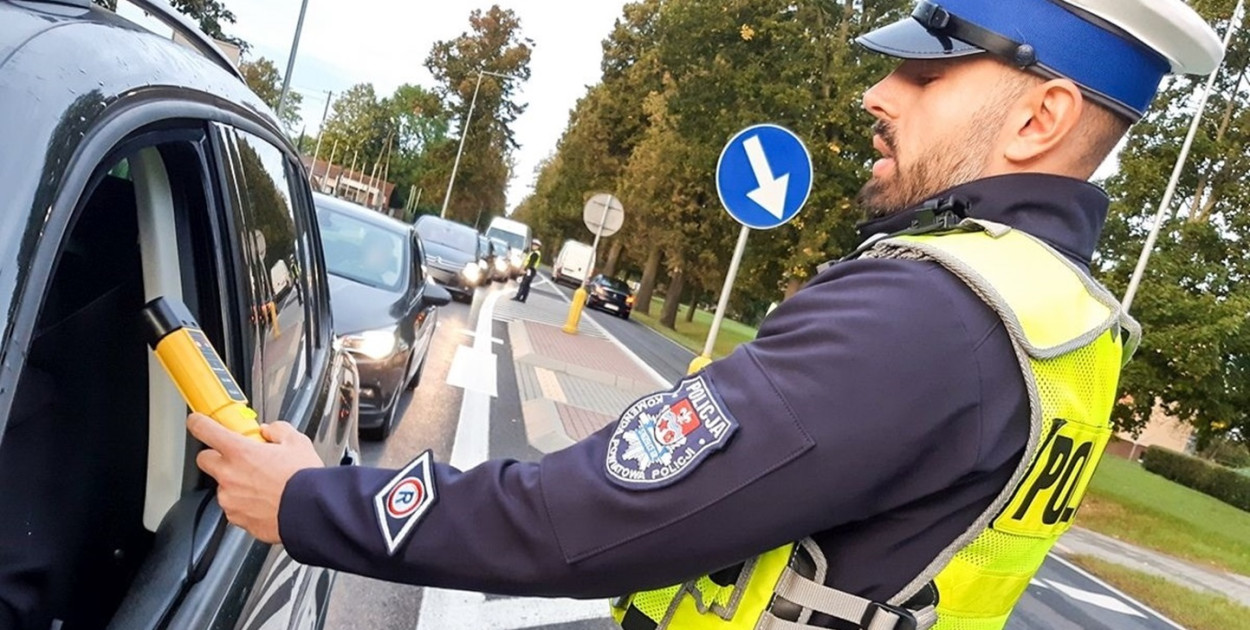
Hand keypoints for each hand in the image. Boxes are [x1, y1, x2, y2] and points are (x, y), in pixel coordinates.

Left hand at [187, 414, 323, 543]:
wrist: (312, 512)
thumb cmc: (304, 479)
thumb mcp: (297, 443)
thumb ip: (278, 431)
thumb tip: (270, 431)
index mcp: (240, 452)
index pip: (205, 430)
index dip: (198, 423)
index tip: (197, 421)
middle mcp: (229, 475)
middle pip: (204, 460)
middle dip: (217, 456)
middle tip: (238, 457)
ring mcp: (230, 499)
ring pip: (222, 486)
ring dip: (235, 483)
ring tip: (262, 485)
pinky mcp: (237, 519)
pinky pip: (234, 507)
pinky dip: (245, 504)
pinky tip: (265, 501)